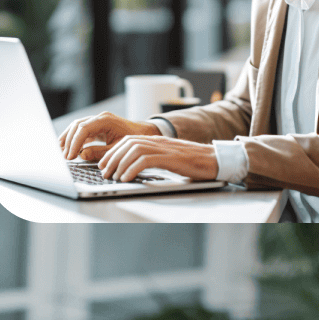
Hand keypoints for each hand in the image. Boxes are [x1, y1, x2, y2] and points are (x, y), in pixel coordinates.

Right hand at [59, 112, 160, 160]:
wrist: (143, 134)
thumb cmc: (133, 141)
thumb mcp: (117, 149)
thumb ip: (99, 152)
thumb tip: (82, 154)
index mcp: (105, 120)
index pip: (83, 129)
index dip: (74, 143)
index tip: (70, 156)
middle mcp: (99, 118)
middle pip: (77, 125)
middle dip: (69, 141)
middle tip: (65, 156)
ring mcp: (97, 121)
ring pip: (76, 126)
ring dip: (68, 138)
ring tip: (62, 152)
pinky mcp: (96, 126)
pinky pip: (81, 130)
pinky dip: (73, 139)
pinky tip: (68, 148)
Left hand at [96, 133, 218, 182]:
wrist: (214, 160)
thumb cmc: (192, 163)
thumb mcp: (167, 160)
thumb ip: (152, 160)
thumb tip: (132, 170)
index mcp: (156, 141)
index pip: (128, 141)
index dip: (112, 152)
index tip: (103, 164)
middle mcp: (158, 141)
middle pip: (127, 144)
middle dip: (112, 158)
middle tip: (104, 173)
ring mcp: (164, 148)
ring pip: (133, 151)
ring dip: (119, 165)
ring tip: (113, 177)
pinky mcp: (170, 157)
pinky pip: (145, 160)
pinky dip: (132, 169)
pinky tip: (126, 178)